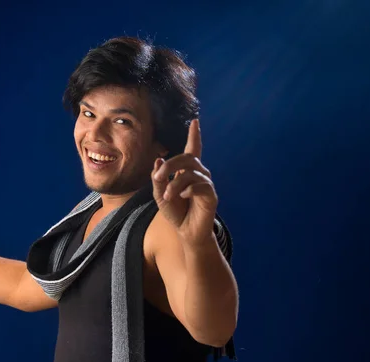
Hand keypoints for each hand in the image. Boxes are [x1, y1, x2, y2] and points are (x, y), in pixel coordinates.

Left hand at [151, 119, 216, 245]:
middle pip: (187, 158)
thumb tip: (158, 160)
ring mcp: (206, 184)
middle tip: (158, 177)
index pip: (193, 149)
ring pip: (191, 172)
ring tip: (167, 196)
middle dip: (170, 165)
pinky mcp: (211, 195)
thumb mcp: (160, 195)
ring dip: (175, 183)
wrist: (185, 232)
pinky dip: (188, 189)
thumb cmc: (175, 212)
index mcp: (187, 171)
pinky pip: (200, 185)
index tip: (195, 121)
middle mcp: (199, 174)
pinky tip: (182, 196)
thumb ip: (158, 179)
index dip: (194, 135)